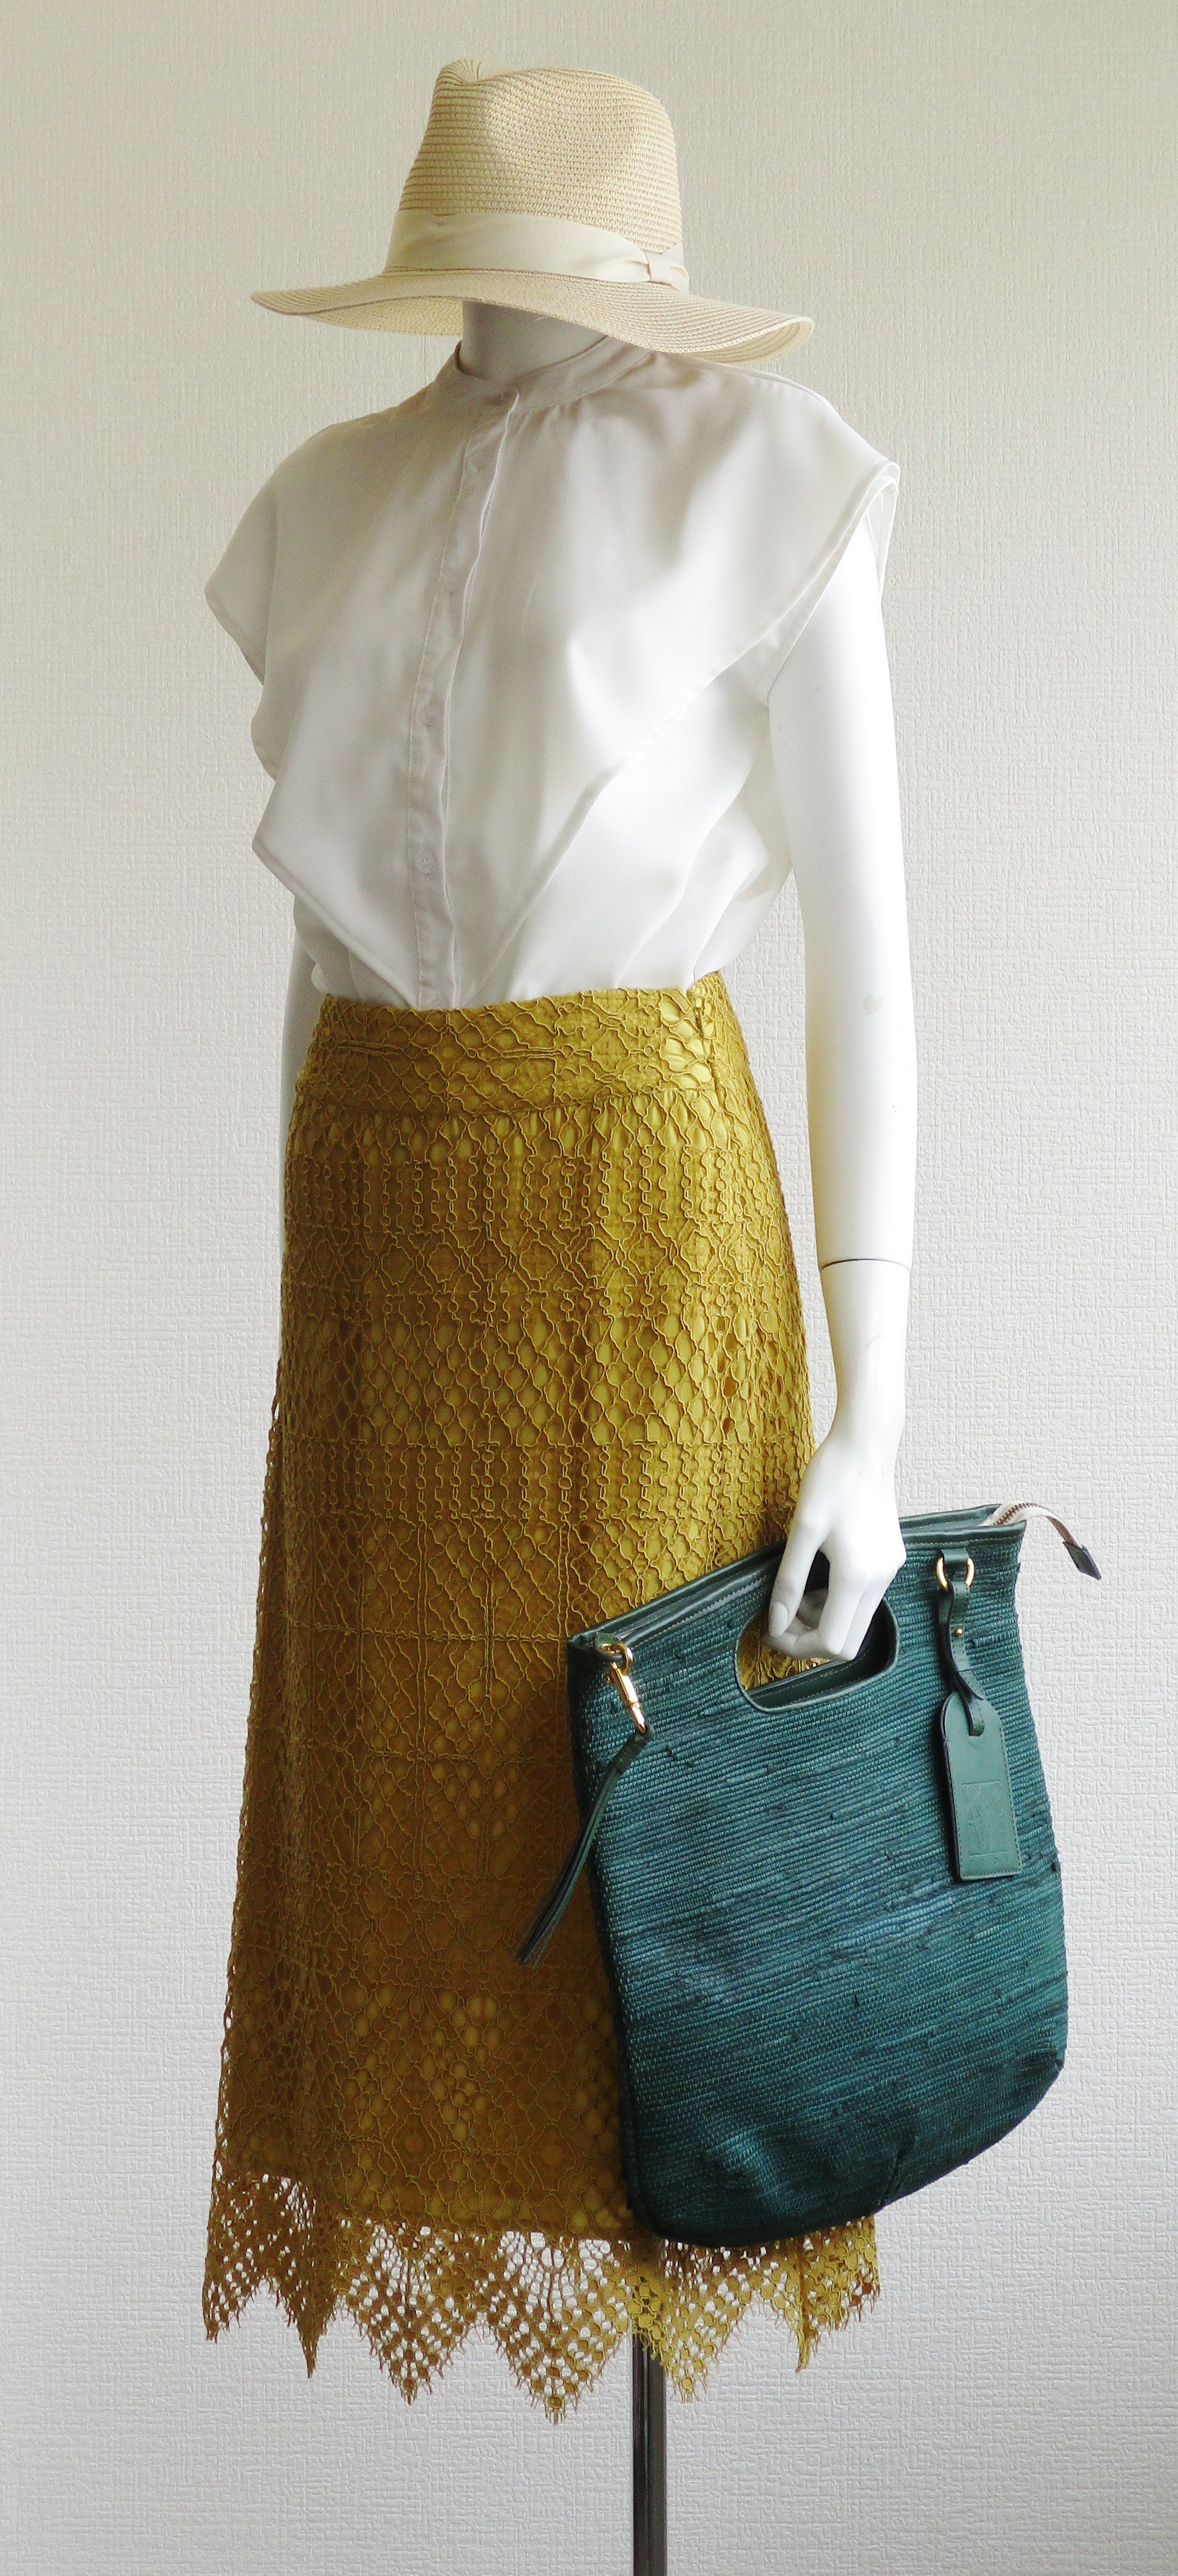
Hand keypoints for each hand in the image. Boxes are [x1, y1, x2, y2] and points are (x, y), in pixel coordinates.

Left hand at [767, 1420, 904, 1662]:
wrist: (866, 1446)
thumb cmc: (829, 1480)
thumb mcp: (802, 1530)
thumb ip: (789, 1581)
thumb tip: (776, 1623)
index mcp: (856, 1577)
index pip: (832, 1642)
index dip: (799, 1646)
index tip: (772, 1631)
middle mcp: (880, 1580)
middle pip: (849, 1642)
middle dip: (811, 1638)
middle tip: (781, 1619)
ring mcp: (889, 1570)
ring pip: (857, 1621)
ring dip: (824, 1619)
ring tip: (795, 1595)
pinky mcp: (891, 1559)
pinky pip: (865, 1598)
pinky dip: (839, 1600)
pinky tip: (818, 1577)